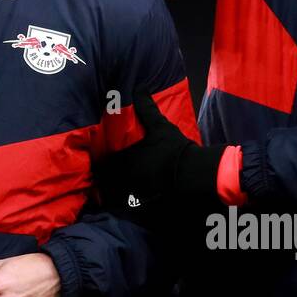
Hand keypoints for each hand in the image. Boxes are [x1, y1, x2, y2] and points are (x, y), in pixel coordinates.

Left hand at [93, 91, 224, 222]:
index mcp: (123, 161)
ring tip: (115, 192)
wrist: (196, 174)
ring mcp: (134, 196)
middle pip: (105, 184)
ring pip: (115, 198)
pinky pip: (129, 210)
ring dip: (113, 195)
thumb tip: (140, 86)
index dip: (100, 166)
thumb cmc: (175, 149)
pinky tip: (131, 204)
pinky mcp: (146, 208)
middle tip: (104, 179)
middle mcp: (124, 180)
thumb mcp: (160, 126)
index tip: (101, 164)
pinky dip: (127, 207)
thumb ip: (146, 107)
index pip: (101, 166)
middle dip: (104, 182)